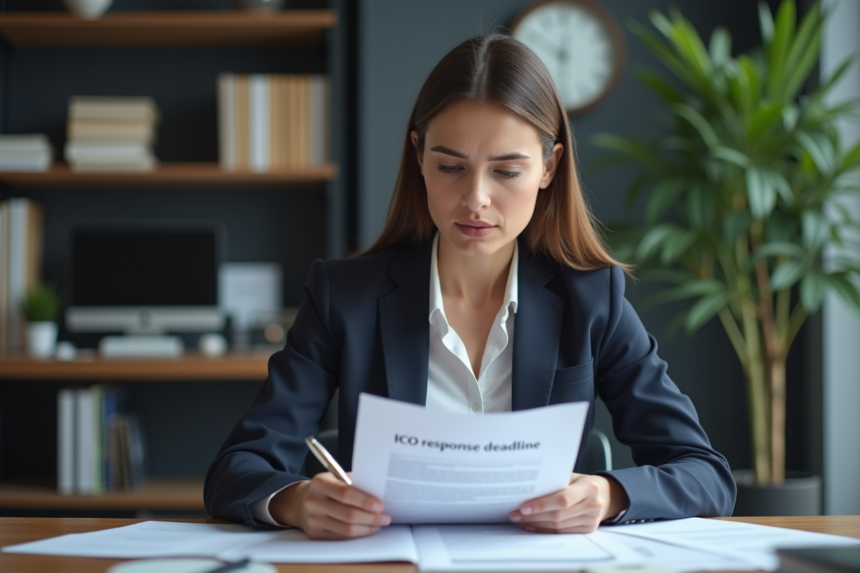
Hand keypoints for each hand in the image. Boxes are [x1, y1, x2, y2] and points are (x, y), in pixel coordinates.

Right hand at [270, 472, 391, 539]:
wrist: (303, 501)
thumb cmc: (328, 487)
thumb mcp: (337, 478)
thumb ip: (355, 482)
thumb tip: (380, 492)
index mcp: (320, 482)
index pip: (346, 493)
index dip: (365, 501)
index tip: (380, 505)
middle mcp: (314, 501)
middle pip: (348, 514)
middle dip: (371, 518)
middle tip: (385, 517)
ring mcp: (313, 519)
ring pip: (346, 529)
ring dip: (367, 528)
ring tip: (378, 524)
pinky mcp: (315, 533)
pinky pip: (341, 537)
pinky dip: (357, 534)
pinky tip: (366, 529)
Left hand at [509, 473, 628, 532]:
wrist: (604, 494)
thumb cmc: (582, 482)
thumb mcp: (572, 476)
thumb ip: (555, 481)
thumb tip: (528, 489)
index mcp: (588, 487)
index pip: (562, 499)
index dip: (542, 504)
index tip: (523, 507)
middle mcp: (593, 505)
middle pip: (558, 515)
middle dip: (534, 516)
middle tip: (515, 515)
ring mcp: (591, 520)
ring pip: (558, 527)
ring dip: (536, 524)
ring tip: (520, 520)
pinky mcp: (588, 530)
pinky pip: (562, 533)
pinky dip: (545, 530)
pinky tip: (532, 525)